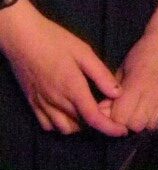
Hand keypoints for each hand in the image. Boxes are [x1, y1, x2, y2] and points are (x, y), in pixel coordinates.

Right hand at [0, 0, 125, 136]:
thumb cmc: (56, 41)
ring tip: (88, 112)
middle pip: (81, 124)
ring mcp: (43, 105)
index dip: (109, 128)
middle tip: (106, 112)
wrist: (23, 39)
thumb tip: (117, 93)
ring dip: (79, 126)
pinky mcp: (32, 104)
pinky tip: (67, 113)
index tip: (122, 131)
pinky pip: (48, 125)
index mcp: (73, 88)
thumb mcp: (84, 52)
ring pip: (64, 128)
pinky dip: (60, 125)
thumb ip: (100, 74)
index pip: (93, 118)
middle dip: (96, 123)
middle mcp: (57, 102)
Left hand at [108, 23, 157, 132]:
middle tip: (132, 108)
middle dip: (130, 120)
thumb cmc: (144, 52)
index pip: (120, 119)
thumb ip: (112, 93)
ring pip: (152, 125)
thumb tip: (101, 113)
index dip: (116, 116)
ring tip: (147, 104)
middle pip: (137, 126)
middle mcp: (156, 94)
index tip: (117, 109)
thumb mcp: (124, 68)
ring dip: (147, 119)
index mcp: (138, 84)